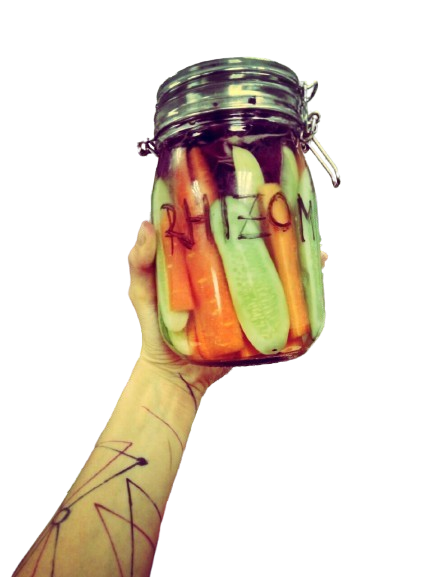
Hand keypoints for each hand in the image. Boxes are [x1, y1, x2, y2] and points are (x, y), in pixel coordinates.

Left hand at [127, 220, 328, 395]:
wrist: (177, 376)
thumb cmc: (153, 332)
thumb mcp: (141, 294)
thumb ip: (140, 264)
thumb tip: (146, 226)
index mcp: (200, 261)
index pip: (219, 228)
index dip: (232, 207)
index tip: (247, 186)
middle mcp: (225, 273)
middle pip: (252, 245)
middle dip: (273, 228)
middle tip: (288, 211)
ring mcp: (242, 294)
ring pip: (272, 268)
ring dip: (293, 254)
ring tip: (310, 241)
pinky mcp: (255, 316)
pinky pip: (280, 299)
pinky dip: (300, 286)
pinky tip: (315, 270)